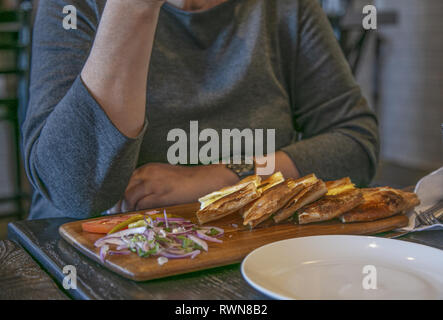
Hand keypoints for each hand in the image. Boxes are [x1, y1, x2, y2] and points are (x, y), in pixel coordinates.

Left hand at [110, 163, 239, 212]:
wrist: (203, 181)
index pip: (123, 179)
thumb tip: (130, 198)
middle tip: (113, 212)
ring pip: (130, 198)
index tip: (112, 203)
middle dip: (117, 202)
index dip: (116, 192)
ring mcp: (153, 184)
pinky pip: (141, 206)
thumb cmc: (184, 181)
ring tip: (126, 216)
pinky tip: (139, 217)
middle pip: (123, 188)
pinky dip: (137, 212)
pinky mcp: (160, 195)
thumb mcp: (162, 176)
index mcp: (147, 168)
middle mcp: (147, 174)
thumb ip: (147, 183)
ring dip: (126, 209)